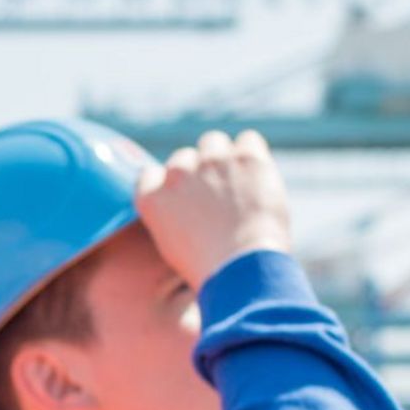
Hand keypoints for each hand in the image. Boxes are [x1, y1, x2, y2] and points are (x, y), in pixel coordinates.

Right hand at [133, 129, 292, 287]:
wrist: (243, 269)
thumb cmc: (210, 268)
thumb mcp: (171, 245)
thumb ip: (169, 214)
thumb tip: (184, 201)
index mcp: (152, 198)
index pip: (151, 174)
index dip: (170, 185)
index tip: (185, 198)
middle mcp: (177, 173)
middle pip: (185, 157)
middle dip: (198, 173)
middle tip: (218, 198)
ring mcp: (212, 162)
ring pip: (214, 142)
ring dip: (223, 157)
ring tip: (239, 183)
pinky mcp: (246, 158)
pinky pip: (248, 139)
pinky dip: (253, 153)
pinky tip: (257, 174)